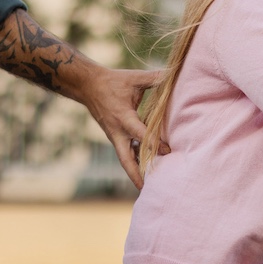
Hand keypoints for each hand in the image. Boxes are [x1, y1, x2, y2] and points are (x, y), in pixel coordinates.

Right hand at [79, 66, 164, 188]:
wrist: (88, 86)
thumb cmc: (113, 81)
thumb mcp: (134, 78)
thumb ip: (155, 78)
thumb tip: (174, 74)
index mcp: (123, 117)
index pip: (140, 134)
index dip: (154, 143)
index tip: (168, 151)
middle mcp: (117, 131)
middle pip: (126, 159)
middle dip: (137, 174)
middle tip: (148, 189)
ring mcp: (114, 136)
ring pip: (125, 159)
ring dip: (135, 172)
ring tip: (149, 186)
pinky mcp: (114, 136)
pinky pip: (125, 152)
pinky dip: (134, 160)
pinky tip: (146, 168)